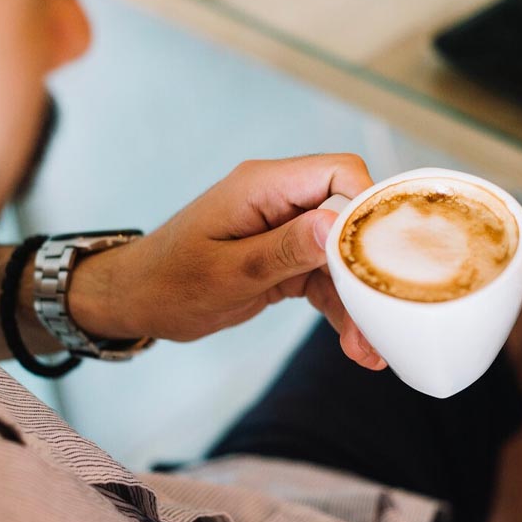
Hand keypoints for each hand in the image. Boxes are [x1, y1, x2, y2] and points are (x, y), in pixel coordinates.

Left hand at [70, 154, 386, 369]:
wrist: (137, 301)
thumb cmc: (168, 282)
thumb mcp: (227, 272)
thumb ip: (283, 249)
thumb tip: (336, 226)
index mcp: (264, 186)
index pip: (338, 172)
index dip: (369, 206)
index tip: (384, 255)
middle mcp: (281, 200)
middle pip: (348, 217)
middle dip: (367, 267)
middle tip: (384, 315)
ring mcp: (285, 229)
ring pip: (341, 256)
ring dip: (356, 300)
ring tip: (369, 349)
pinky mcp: (286, 257)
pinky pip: (324, 277)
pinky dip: (339, 308)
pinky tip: (354, 343)